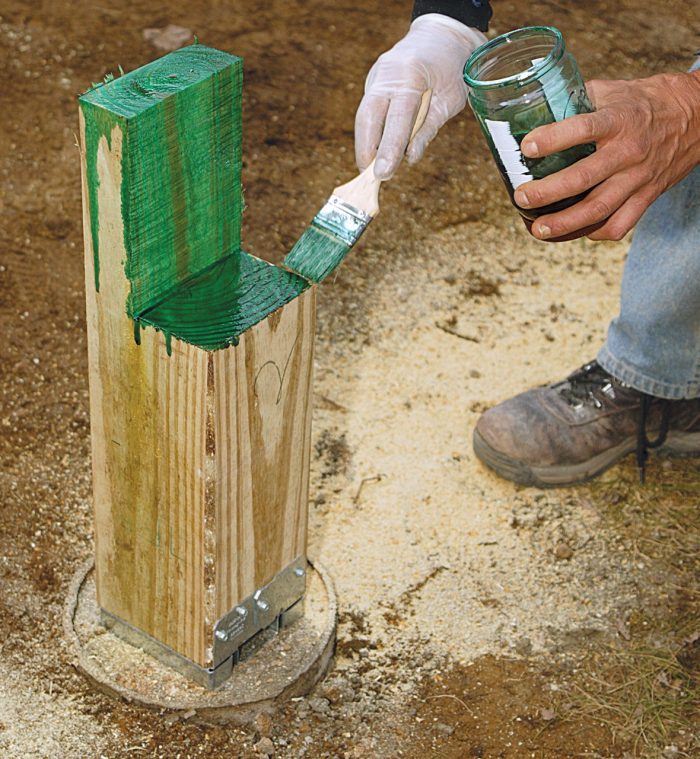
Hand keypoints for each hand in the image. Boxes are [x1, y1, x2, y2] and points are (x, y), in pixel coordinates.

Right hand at [355, 14, 485, 179]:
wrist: (442, 35)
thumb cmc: (452, 68)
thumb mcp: (450, 99)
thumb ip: (428, 128)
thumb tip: (410, 157)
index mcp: (411, 74)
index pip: (396, 117)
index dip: (388, 148)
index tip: (382, 173)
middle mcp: (387, 73)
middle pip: (368, 117)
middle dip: (366, 149)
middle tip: (369, 176)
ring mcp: (376, 76)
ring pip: (364, 116)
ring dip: (366, 144)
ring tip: (372, 168)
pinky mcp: (373, 82)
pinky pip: (368, 112)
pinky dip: (371, 133)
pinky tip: (376, 150)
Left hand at [513, 71, 699, 240]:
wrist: (698, 115)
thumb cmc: (647, 103)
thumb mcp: (614, 91)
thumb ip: (578, 100)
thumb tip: (538, 108)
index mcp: (619, 119)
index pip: (583, 129)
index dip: (553, 139)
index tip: (528, 147)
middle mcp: (628, 151)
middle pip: (584, 177)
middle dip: (548, 192)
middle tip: (522, 197)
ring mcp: (638, 177)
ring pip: (599, 208)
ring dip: (565, 223)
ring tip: (539, 229)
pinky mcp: (647, 196)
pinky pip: (621, 224)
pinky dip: (596, 232)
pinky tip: (577, 231)